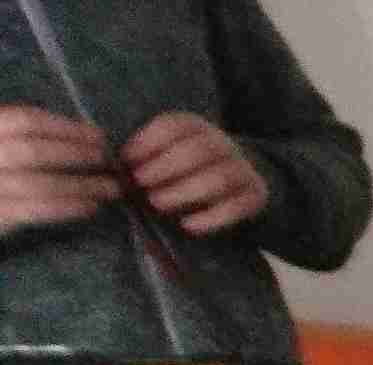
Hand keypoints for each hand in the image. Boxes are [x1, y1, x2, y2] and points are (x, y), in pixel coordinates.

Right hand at [0, 108, 118, 235]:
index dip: (63, 126)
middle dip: (75, 153)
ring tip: (112, 187)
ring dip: (81, 184)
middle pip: (32, 150)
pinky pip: (34, 210)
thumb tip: (67, 136)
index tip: (96, 133)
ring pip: (37, 183)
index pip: (22, 120)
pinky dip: (66, 207)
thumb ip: (13, 137)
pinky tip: (91, 207)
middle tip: (109, 158)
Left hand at [116, 112, 260, 235]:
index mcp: (197, 127)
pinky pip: (236, 206)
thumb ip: (145, 155)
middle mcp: (223, 143)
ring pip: (218, 179)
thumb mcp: (168, 150)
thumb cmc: (188, 167)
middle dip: (164, 168)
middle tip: (139, 183)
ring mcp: (242, 169)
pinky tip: (187, 225)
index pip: (174, 126)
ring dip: (184, 192)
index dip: (148, 142)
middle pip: (197, 151)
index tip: (126, 160)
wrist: (238, 177)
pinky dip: (210, 218)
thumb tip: (112, 164)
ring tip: (157, 204)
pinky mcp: (255, 195)